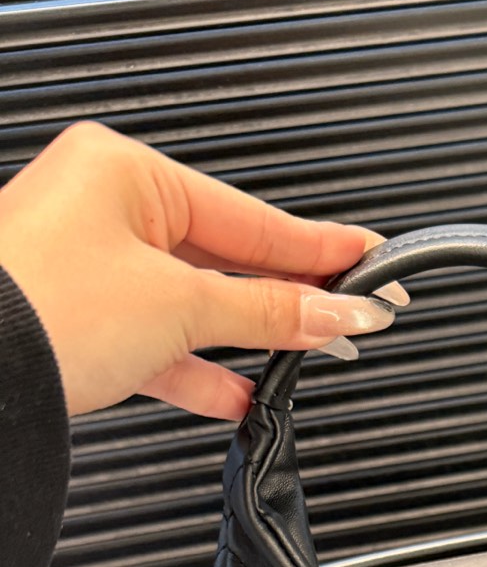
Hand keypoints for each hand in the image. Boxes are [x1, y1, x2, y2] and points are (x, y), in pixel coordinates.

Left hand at [0, 122, 403, 419]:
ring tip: (307, 357)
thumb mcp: (177, 304)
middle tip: (354, 317)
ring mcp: (89, 268)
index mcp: (124, 173)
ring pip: (194, 304)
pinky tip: (240, 394)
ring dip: (250, 339)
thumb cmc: (34, 308)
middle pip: (227, 257)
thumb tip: (335, 312)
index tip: (372, 262)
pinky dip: (202, 371)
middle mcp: (104, 210)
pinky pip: (160, 343)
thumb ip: (267, 311)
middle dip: (290, 296)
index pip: (252, 214)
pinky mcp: (79, 324)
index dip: (322, 247)